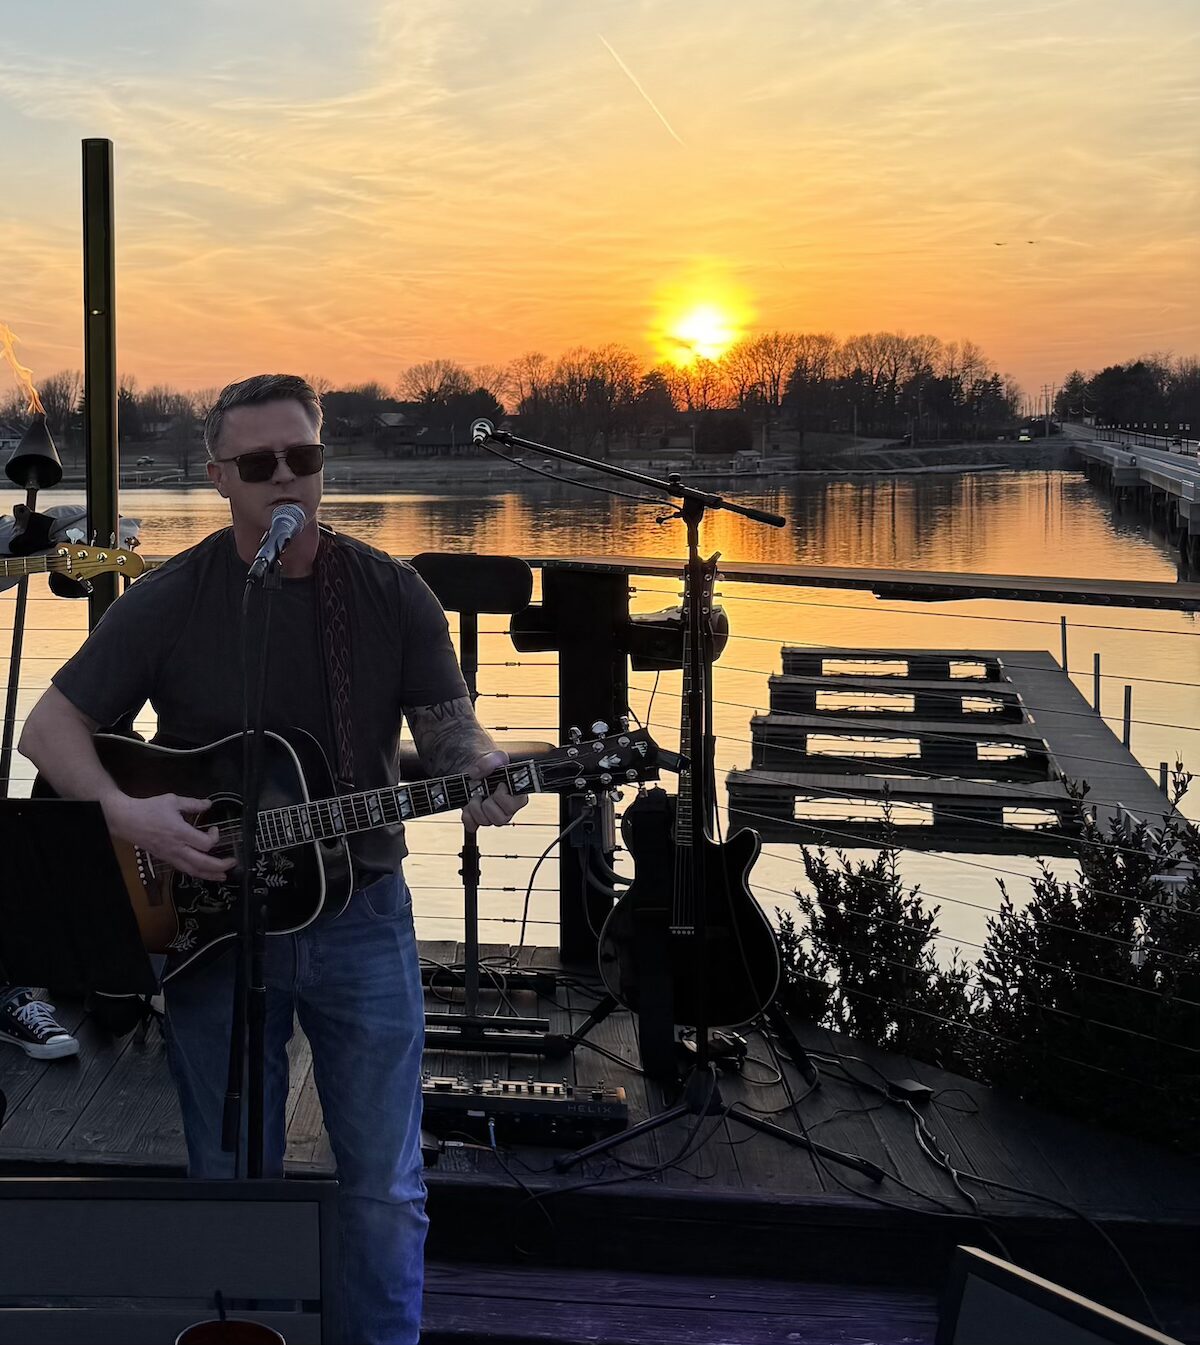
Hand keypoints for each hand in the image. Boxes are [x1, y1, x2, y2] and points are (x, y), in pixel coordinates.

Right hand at [103, 792, 235, 881]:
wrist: (126, 820)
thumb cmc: (150, 809)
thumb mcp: (172, 800)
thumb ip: (193, 804)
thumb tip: (209, 804)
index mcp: (180, 832)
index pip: (205, 844)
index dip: (215, 837)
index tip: (215, 828)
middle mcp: (177, 848)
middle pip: (202, 863)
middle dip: (220, 865)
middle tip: (233, 863)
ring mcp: (170, 856)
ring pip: (193, 870)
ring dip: (210, 874)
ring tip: (223, 876)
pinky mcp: (165, 859)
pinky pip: (183, 869)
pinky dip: (196, 872)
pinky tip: (203, 873)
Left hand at [461, 749, 528, 830]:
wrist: (477, 769)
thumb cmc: (493, 765)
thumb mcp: (495, 757)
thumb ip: (489, 761)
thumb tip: (475, 773)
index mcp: (517, 795)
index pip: (515, 805)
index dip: (503, 797)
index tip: (499, 785)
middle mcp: (507, 809)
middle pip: (500, 819)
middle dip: (488, 805)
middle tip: (484, 792)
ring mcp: (493, 816)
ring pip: (486, 823)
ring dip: (476, 808)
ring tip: (475, 796)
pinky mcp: (479, 819)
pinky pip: (472, 826)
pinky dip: (467, 816)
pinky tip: (467, 805)